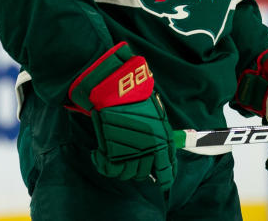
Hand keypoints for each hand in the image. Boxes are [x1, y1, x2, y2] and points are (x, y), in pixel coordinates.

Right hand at [69, 42, 175, 190]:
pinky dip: (103, 164)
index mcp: (162, 142)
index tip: (161, 180)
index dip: (164, 178)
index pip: (167, 171)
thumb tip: (165, 150)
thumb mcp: (156, 113)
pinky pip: (109, 168)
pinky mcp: (110, 150)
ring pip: (126, 173)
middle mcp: (148, 150)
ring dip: (121, 166)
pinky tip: (100, 155)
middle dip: (138, 168)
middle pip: (143, 173)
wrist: (115, 86)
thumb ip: (161, 134)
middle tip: (131, 156)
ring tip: (116, 154)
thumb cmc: (136, 95)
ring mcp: (129, 152)